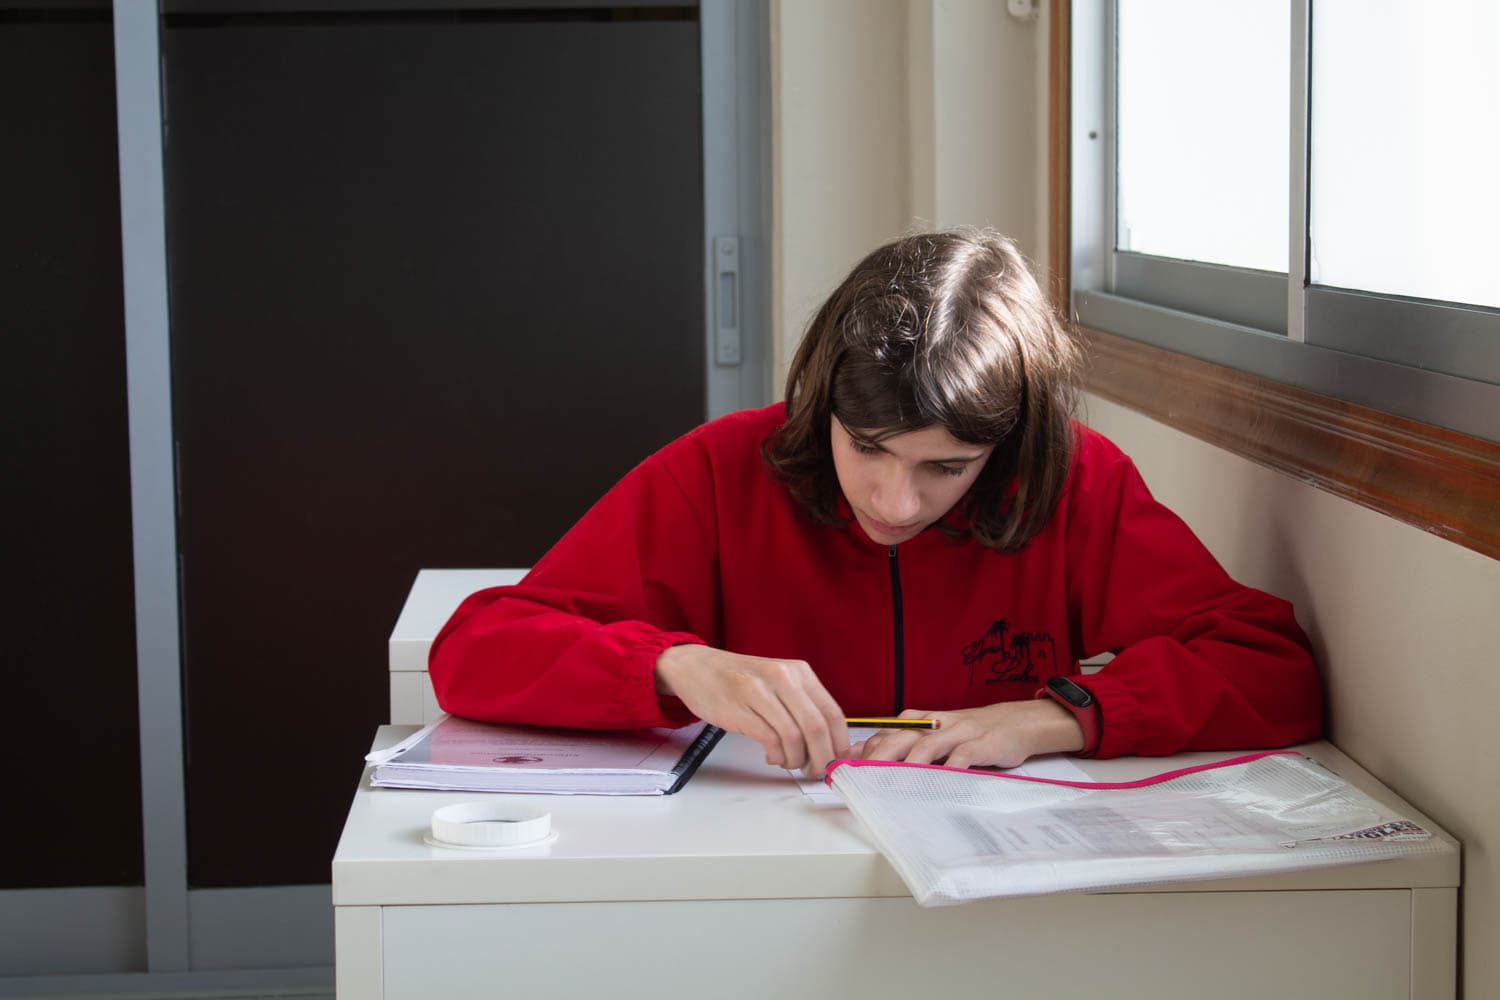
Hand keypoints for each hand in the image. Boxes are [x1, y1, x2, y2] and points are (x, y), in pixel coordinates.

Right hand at [655, 644, 850, 776]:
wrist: (696, 668)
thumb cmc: (740, 679)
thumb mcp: (778, 681)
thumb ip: (802, 705)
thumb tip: (828, 743)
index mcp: (799, 672)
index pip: (832, 713)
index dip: (839, 744)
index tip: (837, 761)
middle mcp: (783, 678)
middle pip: (817, 727)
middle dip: (821, 757)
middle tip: (816, 771)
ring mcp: (761, 692)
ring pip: (795, 737)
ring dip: (796, 760)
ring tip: (790, 762)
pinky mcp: (740, 709)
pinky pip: (770, 741)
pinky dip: (777, 756)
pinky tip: (772, 756)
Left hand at [855, 700, 1084, 769]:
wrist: (1014, 723)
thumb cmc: (968, 734)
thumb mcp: (935, 735)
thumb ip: (903, 745)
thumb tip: (863, 760)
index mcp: (920, 720)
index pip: (886, 732)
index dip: (865, 750)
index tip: (846, 769)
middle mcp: (936, 723)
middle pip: (901, 736)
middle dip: (878, 756)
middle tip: (860, 777)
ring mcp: (959, 732)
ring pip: (928, 745)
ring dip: (909, 764)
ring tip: (892, 782)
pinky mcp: (981, 744)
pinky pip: (963, 756)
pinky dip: (950, 768)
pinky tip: (940, 782)